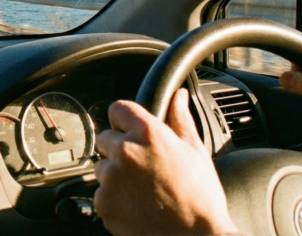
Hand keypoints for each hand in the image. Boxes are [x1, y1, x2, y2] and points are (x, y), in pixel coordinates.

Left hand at [93, 88, 235, 235]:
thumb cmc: (201, 198)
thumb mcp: (196, 152)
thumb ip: (180, 119)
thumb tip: (177, 96)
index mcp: (148, 133)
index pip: (117, 109)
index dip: (126, 120)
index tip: (131, 129)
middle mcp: (125, 152)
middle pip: (106, 138)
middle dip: (120, 149)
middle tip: (144, 167)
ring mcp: (111, 179)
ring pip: (102, 167)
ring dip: (115, 174)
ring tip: (143, 189)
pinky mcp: (103, 203)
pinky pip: (100, 193)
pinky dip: (113, 199)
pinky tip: (137, 204)